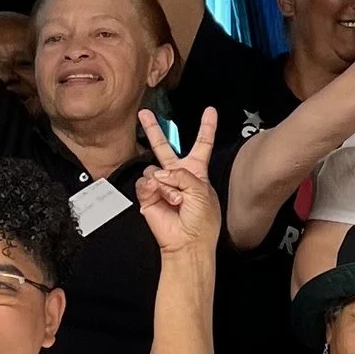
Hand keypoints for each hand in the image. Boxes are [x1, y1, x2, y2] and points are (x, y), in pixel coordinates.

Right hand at [136, 106, 222, 254]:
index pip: (202, 144)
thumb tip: (160, 174)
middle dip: (154, 130)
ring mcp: (161, 185)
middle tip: (144, 114)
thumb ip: (182, 174)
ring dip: (167, 184)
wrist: (187, 241)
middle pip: (164, 147)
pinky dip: (154, 190)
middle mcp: (177, 176)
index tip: (210, 111)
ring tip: (176, 200)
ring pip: (154, 169)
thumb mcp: (201, 190)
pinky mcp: (147, 195)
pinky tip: (162, 199)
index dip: (207, 127)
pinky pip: (145, 182)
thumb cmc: (201, 219)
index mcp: (196, 172)